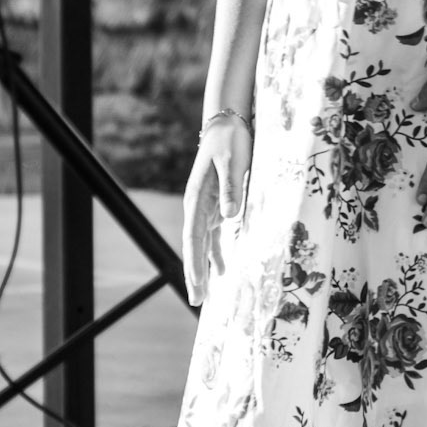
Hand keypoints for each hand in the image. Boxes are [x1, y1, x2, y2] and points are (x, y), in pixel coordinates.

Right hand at [183, 123, 251, 305]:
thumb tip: (230, 217)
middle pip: (194, 247)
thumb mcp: (233, 161)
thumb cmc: (231, 141)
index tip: (196, 284)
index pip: (193, 237)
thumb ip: (232, 187)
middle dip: (194, 274)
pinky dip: (215, 255)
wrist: (227, 125)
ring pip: (202, 245)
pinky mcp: (217, 205)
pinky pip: (213, 236)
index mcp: (197, 198)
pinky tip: (220, 272)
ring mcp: (206, 207)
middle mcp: (198, 207)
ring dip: (203, 269)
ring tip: (203, 296)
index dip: (194, 262)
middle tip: (196, 301)